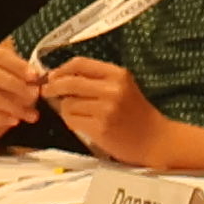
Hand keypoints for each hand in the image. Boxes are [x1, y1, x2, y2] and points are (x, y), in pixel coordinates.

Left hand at [44, 59, 167, 161]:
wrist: (156, 140)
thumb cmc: (136, 114)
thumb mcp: (122, 88)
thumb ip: (94, 80)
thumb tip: (55, 77)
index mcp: (118, 75)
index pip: (79, 63)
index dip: (61, 69)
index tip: (53, 76)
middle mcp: (113, 89)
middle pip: (68, 82)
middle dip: (53, 87)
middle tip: (47, 92)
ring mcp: (106, 109)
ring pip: (67, 103)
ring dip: (66, 108)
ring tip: (79, 113)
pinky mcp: (99, 127)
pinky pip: (70, 119)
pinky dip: (71, 121)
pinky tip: (83, 123)